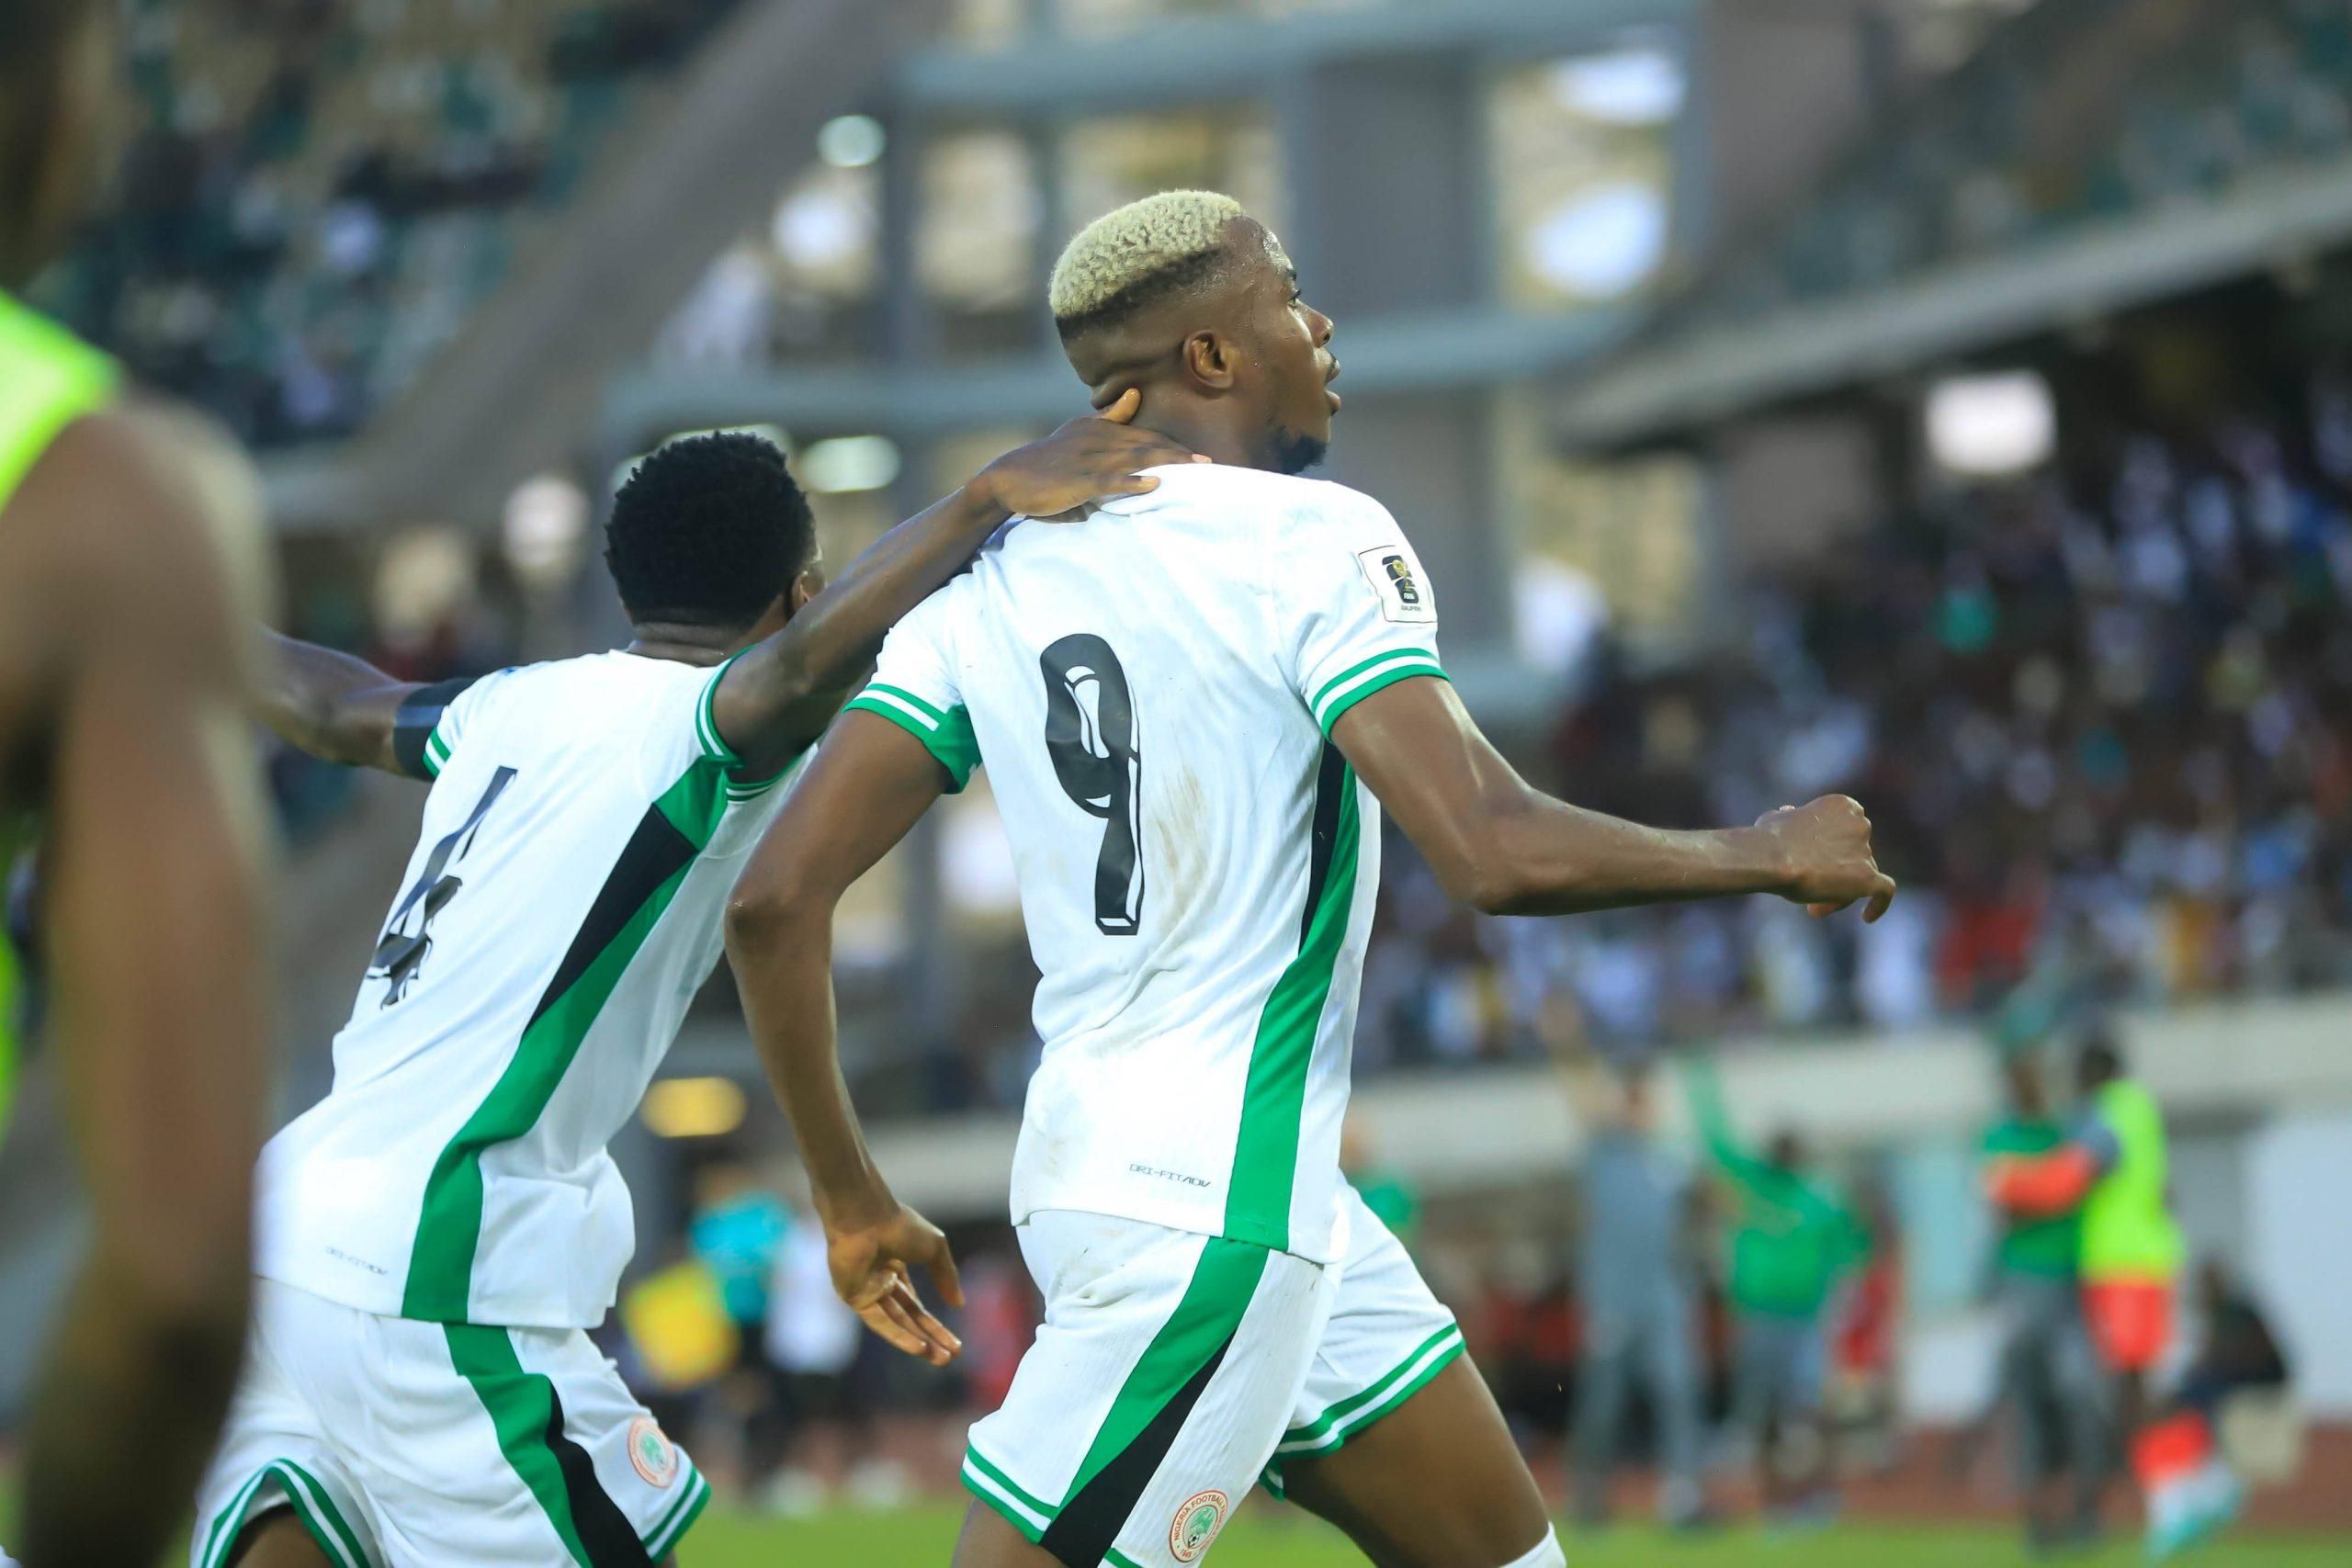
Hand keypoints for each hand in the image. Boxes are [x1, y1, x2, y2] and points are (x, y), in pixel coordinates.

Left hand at [824, 1199, 964, 1365]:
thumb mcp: (934, 1250)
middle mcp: (879, 1282)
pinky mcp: (855, 1298)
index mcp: (895, 1267)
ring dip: (917, 1342)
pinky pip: (880, 1322)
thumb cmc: (900, 1225)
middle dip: (930, 1338)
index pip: (915, 1304)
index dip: (934, 1324)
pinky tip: (920, 1348)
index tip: (955, 1342)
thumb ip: (946, 1276)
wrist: (867, 1218)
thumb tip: (959, 1304)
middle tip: (950, 1359)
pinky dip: (899, 1336)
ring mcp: (866, 1291)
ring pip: (895, 1323)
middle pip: (907, 1318)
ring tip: (940, 1359)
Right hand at [970, 388, 1205, 518]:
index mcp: (1099, 429)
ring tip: (1194, 472)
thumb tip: (1135, 394)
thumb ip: (1110, 416)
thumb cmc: (1047, 461)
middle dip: (1179, 455)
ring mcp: (1088, 460)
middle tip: (1209, 464)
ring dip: (1166, 466)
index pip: (1144, 436)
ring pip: (1135, 460)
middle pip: (1147, 445)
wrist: (1009, 478)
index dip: (1171, 445)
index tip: (1198, 456)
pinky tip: (1153, 485)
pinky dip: (1133, 482)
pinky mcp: (1078, 481)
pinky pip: (1111, 481)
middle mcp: (1098, 440)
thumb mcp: (1079, 430)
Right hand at [1755, 795, 1897, 921]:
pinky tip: (1868, 917)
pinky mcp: (1869, 876)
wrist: (1772, 857)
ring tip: (1812, 907)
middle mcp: (1860, 824)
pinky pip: (1884, 891)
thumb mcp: (1778, 819)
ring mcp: (1866, 850)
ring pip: (1860, 876)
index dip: (1830, 847)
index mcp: (1843, 806)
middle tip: (1809, 889)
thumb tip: (1788, 814)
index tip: (1810, 861)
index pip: (1845, 830)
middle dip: (1833, 871)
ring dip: (1839, 892)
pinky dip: (1879, 904)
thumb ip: (1791, 818)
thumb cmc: (1769, 838)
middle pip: (1854, 855)